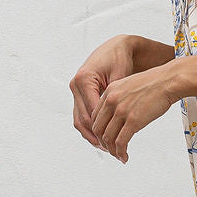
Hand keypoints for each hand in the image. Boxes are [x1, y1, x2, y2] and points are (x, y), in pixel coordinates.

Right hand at [70, 35, 137, 151]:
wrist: (116, 47)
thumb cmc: (119, 58)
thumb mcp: (121, 77)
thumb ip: (116, 98)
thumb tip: (117, 121)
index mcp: (84, 80)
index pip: (91, 112)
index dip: (102, 129)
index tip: (115, 141)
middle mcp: (76, 85)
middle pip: (83, 119)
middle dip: (96, 136)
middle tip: (110, 149)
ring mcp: (75, 90)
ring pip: (79, 120)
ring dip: (90, 135)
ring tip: (105, 147)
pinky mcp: (79, 94)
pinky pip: (81, 115)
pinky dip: (89, 127)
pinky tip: (100, 137)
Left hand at [89, 61, 179, 163]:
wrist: (168, 81)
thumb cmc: (155, 82)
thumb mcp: (129, 85)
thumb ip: (120, 97)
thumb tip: (120, 113)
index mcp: (109, 92)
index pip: (95, 116)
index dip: (98, 130)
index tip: (104, 138)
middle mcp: (112, 101)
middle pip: (98, 128)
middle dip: (102, 142)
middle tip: (110, 149)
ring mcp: (121, 111)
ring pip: (107, 138)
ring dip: (111, 150)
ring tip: (118, 156)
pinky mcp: (133, 121)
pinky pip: (121, 142)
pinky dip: (121, 152)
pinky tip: (125, 157)